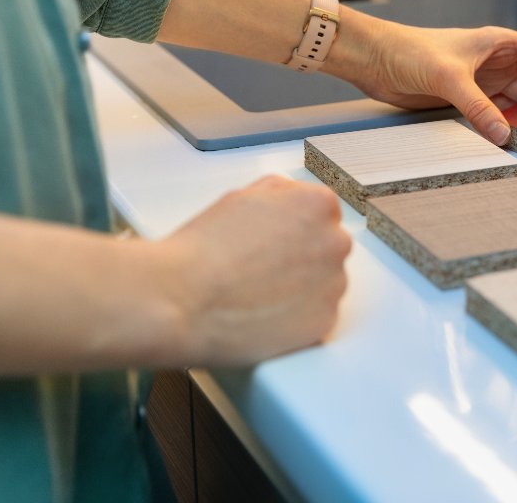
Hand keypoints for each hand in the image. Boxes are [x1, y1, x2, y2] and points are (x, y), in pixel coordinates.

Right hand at [160, 175, 350, 364]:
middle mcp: (335, 242)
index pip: (322, 214)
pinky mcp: (324, 323)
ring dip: (302, 290)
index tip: (275, 244)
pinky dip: (296, 320)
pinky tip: (265, 316)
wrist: (181, 298)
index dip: (294, 230)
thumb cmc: (204, 248)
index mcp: (318, 204)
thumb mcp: (244, 196)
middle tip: (264, 271)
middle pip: (327, 249)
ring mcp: (333, 285)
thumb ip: (281, 194)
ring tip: (259, 295)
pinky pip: (316, 318)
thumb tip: (293, 201)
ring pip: (324, 285)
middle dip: (303, 259)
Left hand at [329, 16, 516, 144]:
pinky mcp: (467, 98)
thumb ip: (477, 107)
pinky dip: (515, 124)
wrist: (376, 60)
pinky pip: (500, 113)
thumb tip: (504, 136)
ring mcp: (484, 81)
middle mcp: (497, 61)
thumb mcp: (447, 79)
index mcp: (499, 43)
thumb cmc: (409, 52)